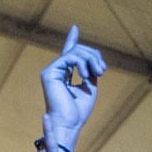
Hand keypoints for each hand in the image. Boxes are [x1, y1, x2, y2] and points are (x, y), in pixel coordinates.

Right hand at [40, 25, 104, 142]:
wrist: (70, 124)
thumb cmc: (78, 111)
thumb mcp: (90, 86)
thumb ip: (91, 71)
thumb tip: (93, 58)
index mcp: (64, 75)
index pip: (69, 54)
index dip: (72, 40)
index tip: (75, 27)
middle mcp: (56, 71)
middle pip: (78, 50)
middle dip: (94, 56)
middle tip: (102, 70)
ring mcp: (52, 71)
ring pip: (76, 51)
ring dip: (92, 59)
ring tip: (98, 73)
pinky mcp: (49, 73)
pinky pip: (70, 56)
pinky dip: (83, 63)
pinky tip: (87, 75)